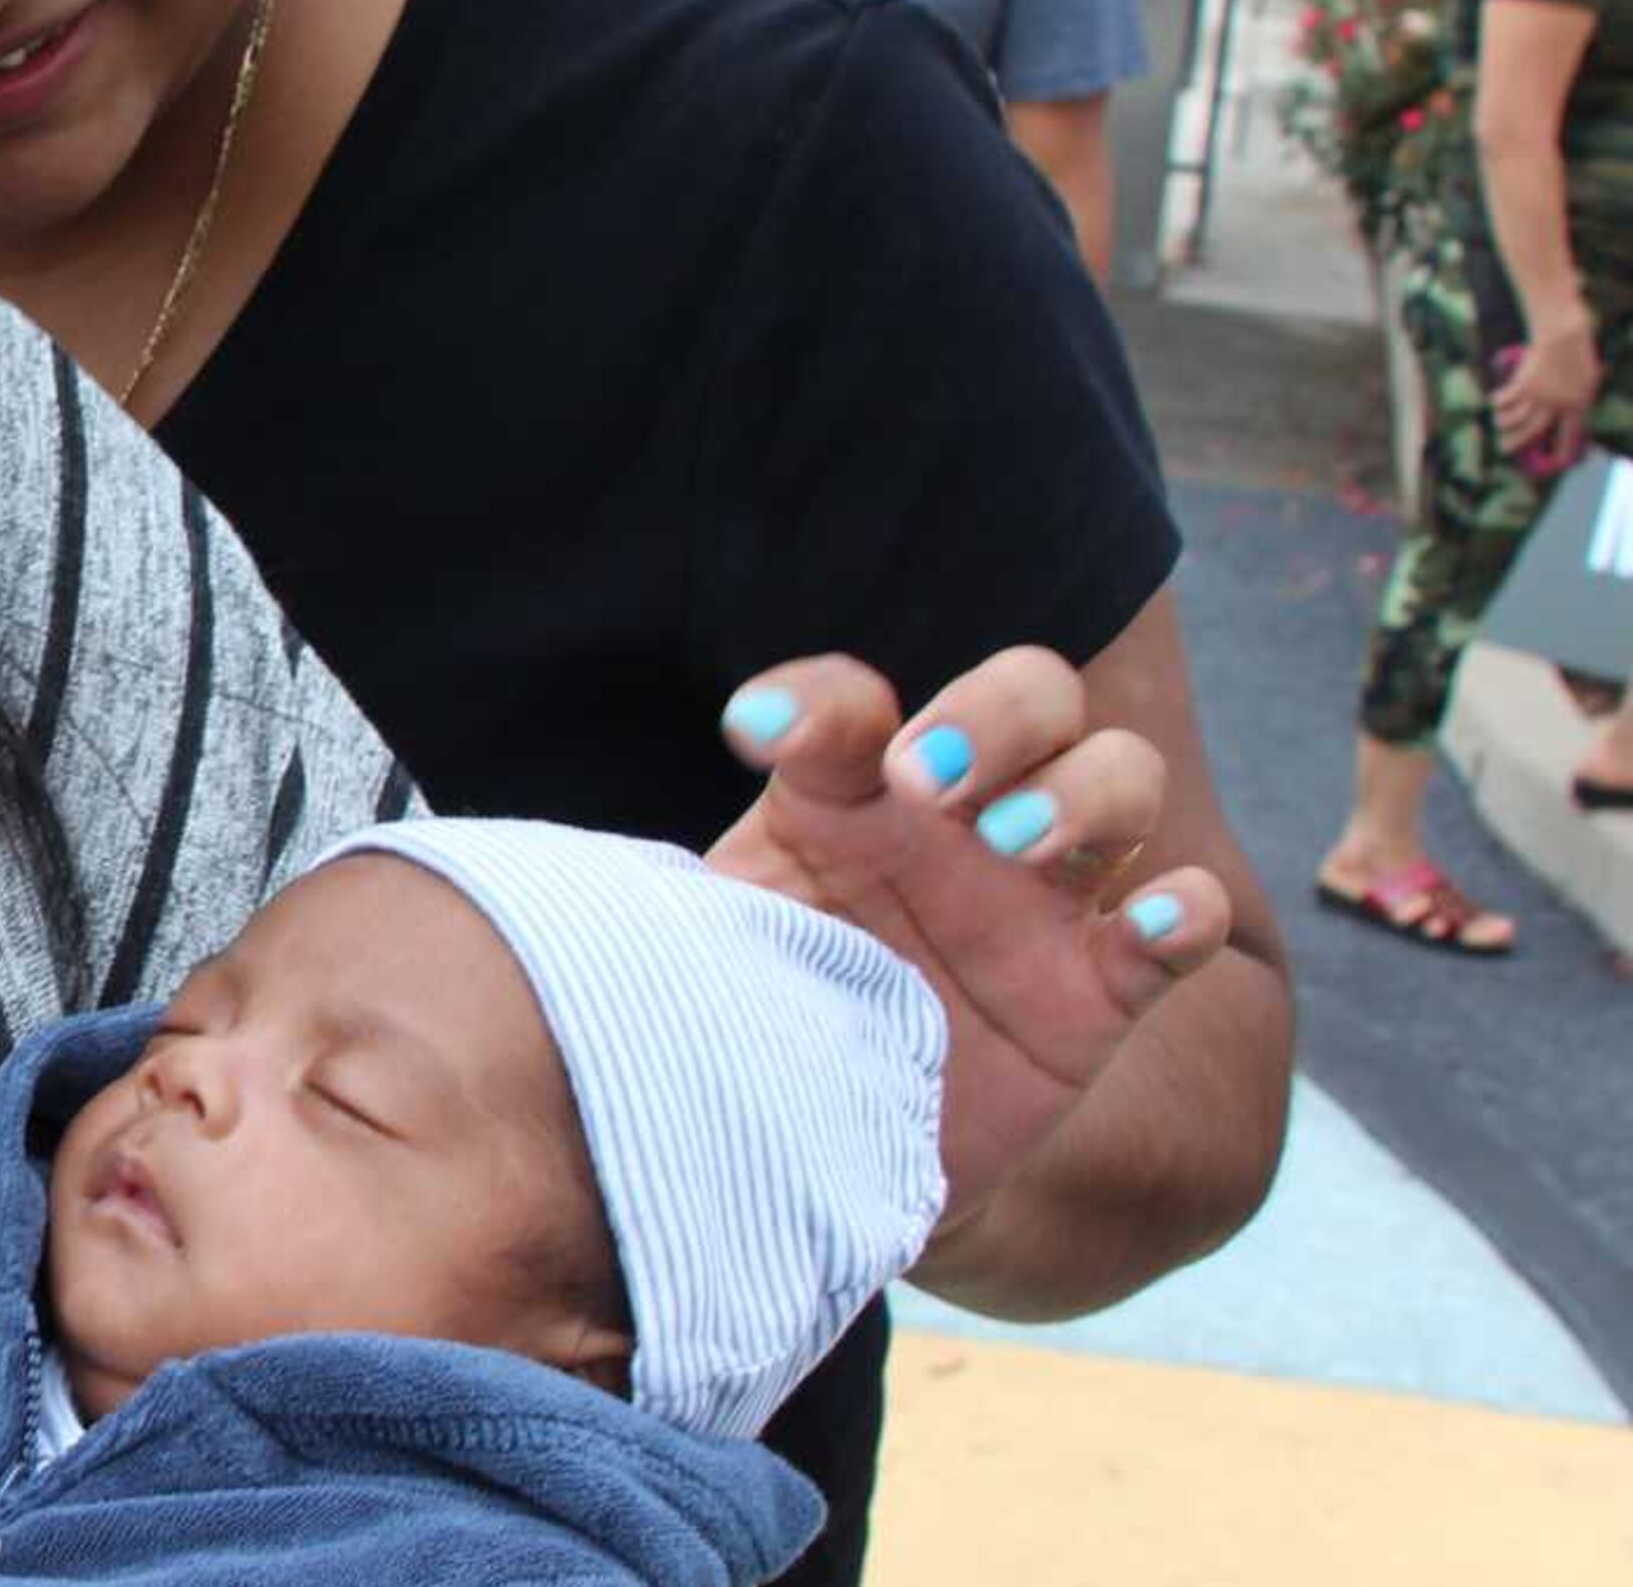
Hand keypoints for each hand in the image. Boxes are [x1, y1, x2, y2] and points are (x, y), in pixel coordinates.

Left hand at [705, 650, 1232, 1234]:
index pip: (853, 704)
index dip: (816, 700)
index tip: (757, 733)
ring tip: (1010, 840)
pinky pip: (1182, 927)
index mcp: (854, 791)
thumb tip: (666, 856)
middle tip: (922, 781)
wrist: (825, 1154)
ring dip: (1078, 790)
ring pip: (1119, 779)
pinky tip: (1152, 920)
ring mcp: (1044, 895)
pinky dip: (1183, 913)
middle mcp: (962, 819)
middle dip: (992, 715)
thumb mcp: (724, 943)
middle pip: (1034, 695)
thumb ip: (706, 888)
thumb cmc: (764, 1017)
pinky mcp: (1102, 989)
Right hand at [1491, 318, 1597, 465]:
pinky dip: (1497, 401)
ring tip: (1498, 424)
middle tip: (1503, 450)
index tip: (1558, 462)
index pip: (1570, 434)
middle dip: (1516, 442)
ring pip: (1514, 418)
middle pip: (1532, 431)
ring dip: (1503, 422)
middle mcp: (1555, 405)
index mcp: (1577, 406)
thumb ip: (1580, 397)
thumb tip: (1573, 410)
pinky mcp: (1522, 384)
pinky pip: (1505, 399)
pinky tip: (1495, 401)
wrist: (1564, 337)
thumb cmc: (1579, 355)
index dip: (1564, 450)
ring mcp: (1538, 396)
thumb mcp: (1590, 380)